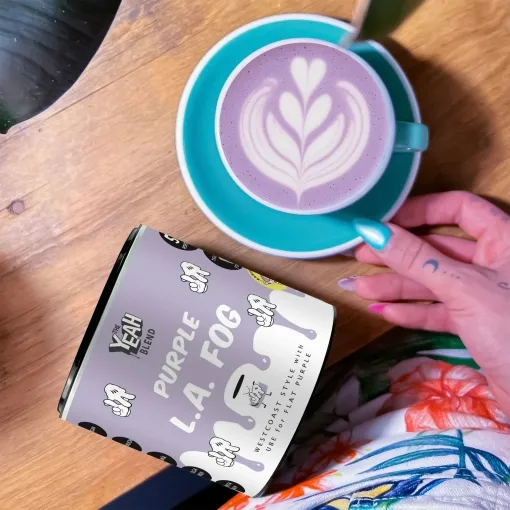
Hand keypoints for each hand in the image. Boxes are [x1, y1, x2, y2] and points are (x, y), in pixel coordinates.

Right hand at [339, 192, 509, 415]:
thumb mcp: (463, 288)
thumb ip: (417, 259)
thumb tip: (373, 231)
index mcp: (504, 240)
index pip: (458, 208)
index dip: (419, 211)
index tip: (383, 222)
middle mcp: (494, 263)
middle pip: (437, 248)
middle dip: (397, 254)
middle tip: (361, 256)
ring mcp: (484, 296)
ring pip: (434, 283)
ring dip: (396, 286)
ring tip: (359, 288)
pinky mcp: (477, 326)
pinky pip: (438, 311)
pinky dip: (412, 312)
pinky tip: (384, 311)